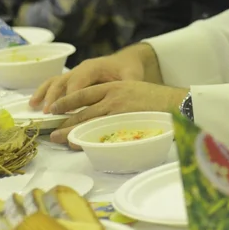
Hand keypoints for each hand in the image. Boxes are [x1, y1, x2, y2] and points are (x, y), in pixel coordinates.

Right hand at [29, 46, 149, 114]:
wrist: (126, 61)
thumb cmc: (129, 69)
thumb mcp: (132, 76)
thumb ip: (128, 86)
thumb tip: (126, 98)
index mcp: (95, 67)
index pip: (79, 81)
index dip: (73, 96)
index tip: (67, 111)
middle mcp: (81, 68)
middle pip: (64, 81)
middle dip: (55, 97)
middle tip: (49, 112)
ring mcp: (74, 73)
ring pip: (55, 81)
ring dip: (44, 94)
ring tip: (33, 107)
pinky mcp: (70, 79)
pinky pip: (53, 83)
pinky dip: (42, 92)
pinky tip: (33, 104)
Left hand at [49, 81, 188, 145]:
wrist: (178, 102)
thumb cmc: (160, 101)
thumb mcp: (135, 92)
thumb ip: (119, 100)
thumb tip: (106, 115)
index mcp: (115, 86)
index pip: (84, 92)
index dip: (67, 100)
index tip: (55, 108)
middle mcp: (112, 94)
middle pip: (81, 107)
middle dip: (64, 119)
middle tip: (51, 129)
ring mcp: (116, 107)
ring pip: (86, 119)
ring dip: (70, 130)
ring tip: (58, 138)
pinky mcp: (122, 120)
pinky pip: (99, 131)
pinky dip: (86, 138)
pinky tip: (78, 144)